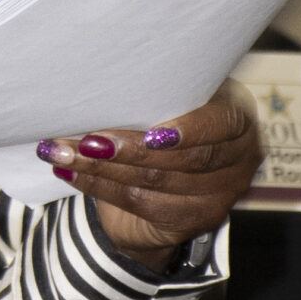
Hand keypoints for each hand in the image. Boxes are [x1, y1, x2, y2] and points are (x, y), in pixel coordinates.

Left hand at [37, 79, 260, 269]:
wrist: (167, 175)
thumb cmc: (165, 119)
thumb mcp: (172, 99)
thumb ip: (157, 93)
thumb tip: (101, 78)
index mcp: (238, 117)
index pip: (221, 125)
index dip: (188, 131)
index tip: (151, 133)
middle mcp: (239, 158)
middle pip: (183, 160)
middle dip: (128, 150)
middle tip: (85, 141)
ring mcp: (220, 195)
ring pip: (155, 183)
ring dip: (99, 168)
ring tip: (60, 152)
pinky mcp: (194, 221)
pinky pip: (140, 204)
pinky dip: (98, 187)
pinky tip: (69, 173)